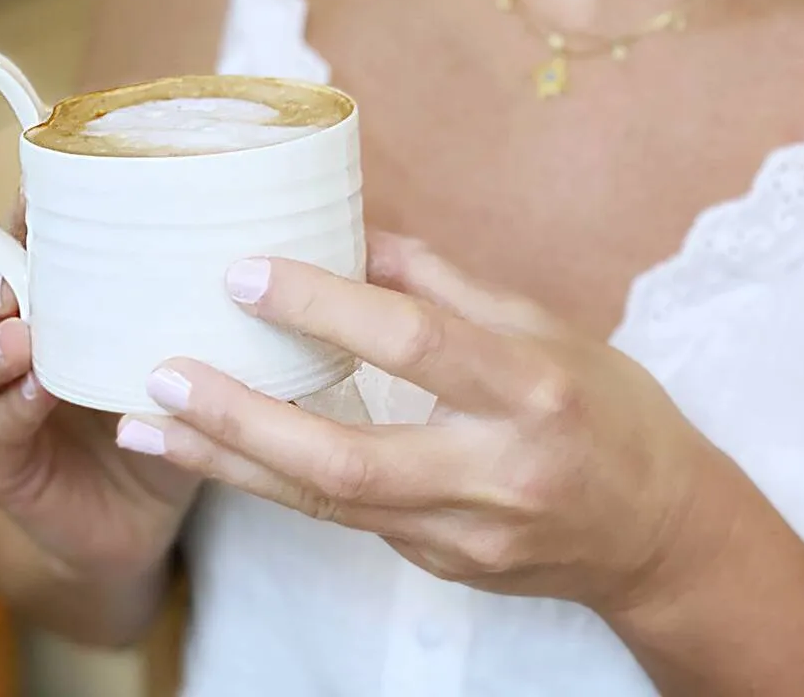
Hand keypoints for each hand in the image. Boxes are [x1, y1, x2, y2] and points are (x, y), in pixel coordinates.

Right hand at [0, 204, 197, 581]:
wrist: (146, 505)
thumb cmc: (153, 400)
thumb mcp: (159, 336)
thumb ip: (165, 291)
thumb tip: (212, 225)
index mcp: (33, 300)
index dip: (10, 216)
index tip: (44, 197)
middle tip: (7, 280)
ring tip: (24, 336)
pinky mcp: (1, 462)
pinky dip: (15, 406)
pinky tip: (43, 391)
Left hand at [120, 232, 717, 610]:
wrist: (658, 535)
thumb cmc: (609, 410)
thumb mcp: (545, 326)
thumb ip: (447, 284)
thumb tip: (356, 237)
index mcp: (531, 390)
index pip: (415, 343)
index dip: (325, 306)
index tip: (244, 273)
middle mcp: (495, 474)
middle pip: (346, 458)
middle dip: (241, 418)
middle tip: (160, 377)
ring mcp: (464, 536)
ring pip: (325, 504)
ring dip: (228, 464)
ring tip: (145, 429)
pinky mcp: (439, 565)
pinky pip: (344, 518)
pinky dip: (275, 480)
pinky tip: (221, 448)